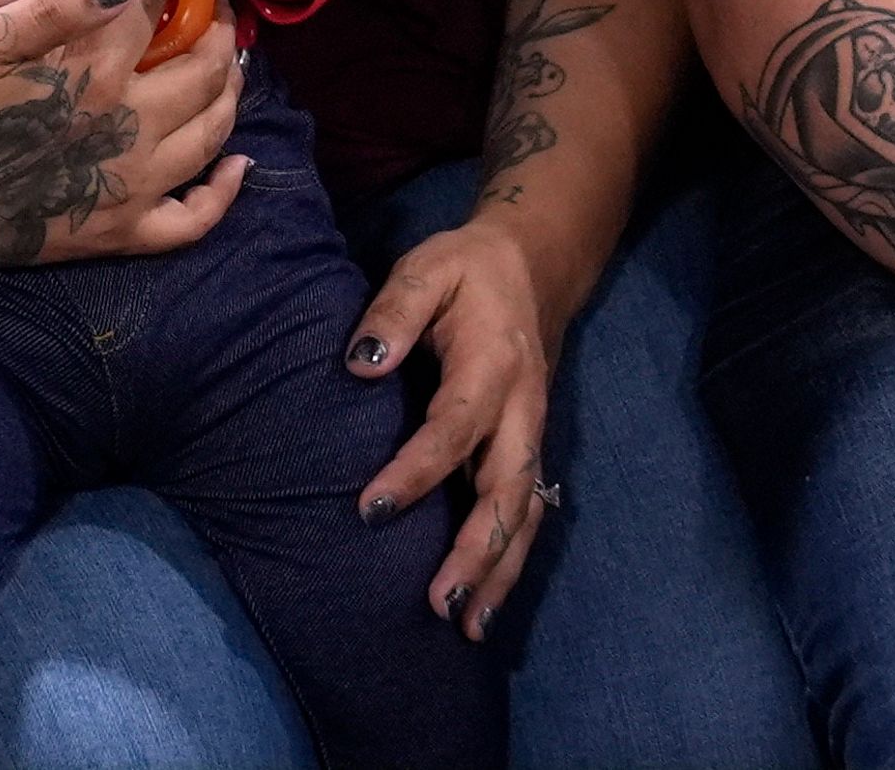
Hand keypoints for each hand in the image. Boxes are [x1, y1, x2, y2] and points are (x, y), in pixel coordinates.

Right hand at [0, 0, 249, 262]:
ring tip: (227, 64)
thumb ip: (56, 8)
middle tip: (214, 9)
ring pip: (211, 134)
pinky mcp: (123, 232)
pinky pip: (193, 219)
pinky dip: (223, 193)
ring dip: (230, 93)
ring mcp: (132, 188)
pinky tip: (237, 166)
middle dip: (216, 30)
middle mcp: (129, 132)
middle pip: (202, 72)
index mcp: (94, 77)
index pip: (149, 10)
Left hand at [341, 215, 556, 639]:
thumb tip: (360, 365)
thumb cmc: (465, 270)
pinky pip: (529, 515)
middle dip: (475, 551)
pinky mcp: (529, 452)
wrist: (533, 266)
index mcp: (493, 365)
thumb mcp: (426, 268)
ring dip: (498, 573)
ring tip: (467, 628)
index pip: (454, 428)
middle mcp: (522, 411)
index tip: (372, 508)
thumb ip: (394, 311)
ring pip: (525, 515)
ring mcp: (532, 436)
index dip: (417, 471)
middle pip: (505, 492)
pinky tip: (484, 606)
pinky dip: (510, 564)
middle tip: (436, 603)